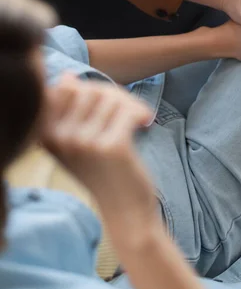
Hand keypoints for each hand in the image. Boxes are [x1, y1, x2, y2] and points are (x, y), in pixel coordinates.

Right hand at [42, 75, 156, 226]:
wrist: (124, 211)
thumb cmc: (103, 173)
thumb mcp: (78, 141)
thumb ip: (70, 109)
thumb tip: (67, 77)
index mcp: (45, 134)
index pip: (67, 88)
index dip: (91, 90)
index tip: (108, 105)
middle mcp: (59, 137)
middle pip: (92, 89)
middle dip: (115, 96)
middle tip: (129, 112)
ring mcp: (84, 142)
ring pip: (113, 97)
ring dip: (131, 105)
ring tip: (137, 120)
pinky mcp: (111, 147)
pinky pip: (129, 110)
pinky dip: (141, 113)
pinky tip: (146, 124)